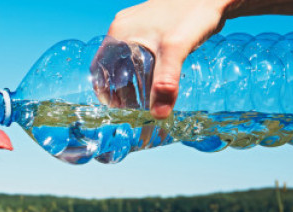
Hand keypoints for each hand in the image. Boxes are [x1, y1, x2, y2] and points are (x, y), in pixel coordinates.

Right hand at [105, 0, 229, 117]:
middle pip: (112, 66)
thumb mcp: (176, 50)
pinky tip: (156, 77)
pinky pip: (138, 51)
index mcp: (119, 33)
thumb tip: (158, 115)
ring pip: (126, 60)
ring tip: (145, 97)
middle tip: (133, 108)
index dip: (104, 91)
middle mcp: (123, 28)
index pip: (100, 69)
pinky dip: (143, 68)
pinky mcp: (150, 25)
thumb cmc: (193, 14)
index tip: (116, 109)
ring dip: (132, 79)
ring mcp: (136, 25)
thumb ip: (165, 83)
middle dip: (120, 89)